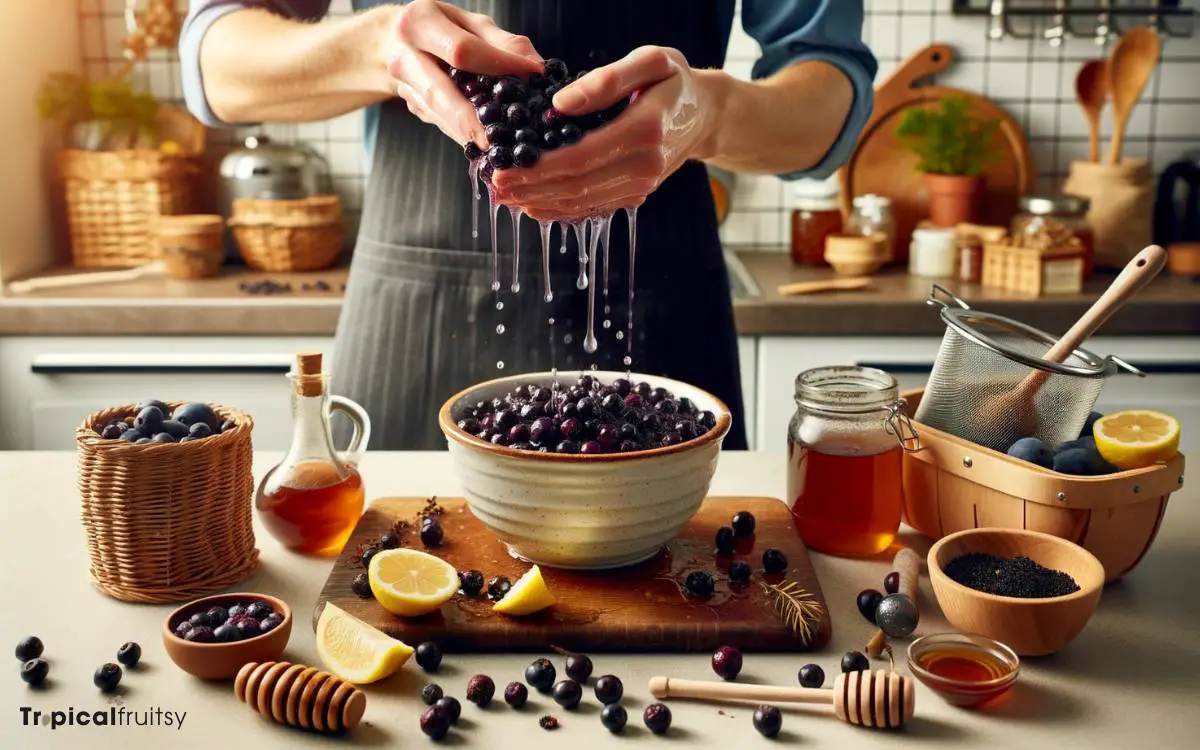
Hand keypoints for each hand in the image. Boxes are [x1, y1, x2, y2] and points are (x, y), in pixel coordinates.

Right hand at [384, 0, 542, 147]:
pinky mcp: (412, 106)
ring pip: (438, 115)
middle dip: (468, 120)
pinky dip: (464, 134)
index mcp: (419, 23)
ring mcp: (404, 86)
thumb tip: (536, 70)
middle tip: (494, 141)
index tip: (532, 75)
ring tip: (496, 148)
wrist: (397, 40)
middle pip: (439, 93)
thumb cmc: (445, 28)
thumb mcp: (473, 23)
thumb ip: (504, 42)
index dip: (498, 64)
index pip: (462, 50)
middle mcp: (404, 56)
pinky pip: (441, 123)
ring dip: (467, 134)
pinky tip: (483, 143)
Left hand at [492, 46, 721, 220]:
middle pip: (576, 186)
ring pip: (582, 203)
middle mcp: (644, 166)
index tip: (503, 168)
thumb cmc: (673, 81)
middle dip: (530, 189)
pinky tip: (534, 205)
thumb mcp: (649, 61)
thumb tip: (560, 104)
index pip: (580, 157)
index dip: (537, 168)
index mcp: (644, 131)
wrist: (705, 113)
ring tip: (506, 197)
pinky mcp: (636, 195)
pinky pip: (594, 208)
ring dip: (540, 202)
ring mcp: (641, 186)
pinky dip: (561, 209)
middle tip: (494, 187)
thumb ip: (607, 80)